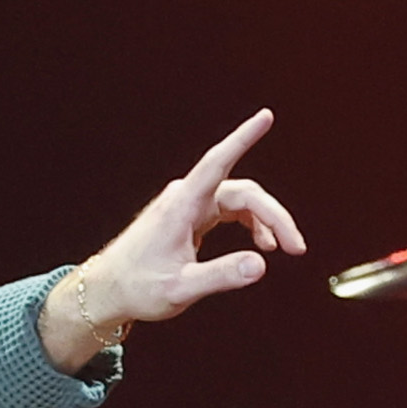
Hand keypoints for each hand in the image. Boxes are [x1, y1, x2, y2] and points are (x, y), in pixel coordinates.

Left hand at [45, 110, 303, 365]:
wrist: (109, 290)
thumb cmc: (138, 287)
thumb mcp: (181, 288)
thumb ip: (222, 276)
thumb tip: (261, 264)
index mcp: (182, 206)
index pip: (218, 162)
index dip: (243, 138)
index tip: (265, 117)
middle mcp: (186, 198)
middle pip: (243, 191)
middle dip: (274, 216)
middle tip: (297, 247)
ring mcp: (188, 206)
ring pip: (238, 201)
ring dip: (264, 222)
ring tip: (282, 248)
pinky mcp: (189, 217)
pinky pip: (228, 210)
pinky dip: (249, 224)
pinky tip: (260, 245)